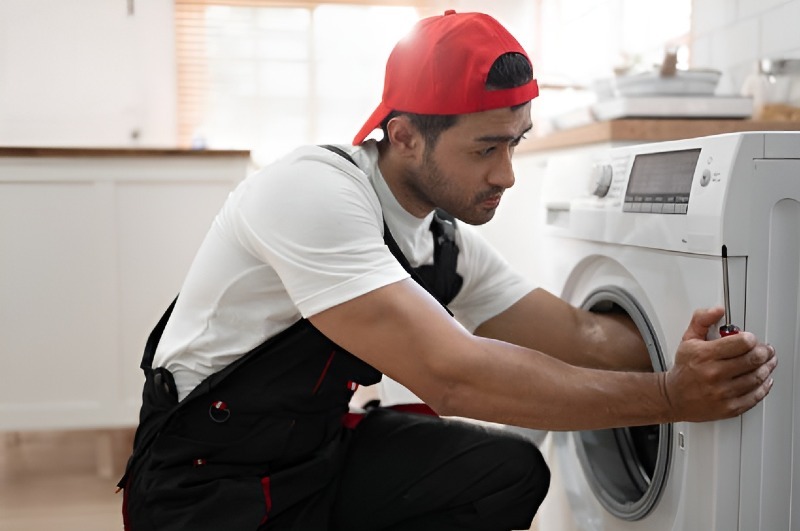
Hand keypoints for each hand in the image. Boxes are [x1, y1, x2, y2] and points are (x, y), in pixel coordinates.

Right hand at [663, 307, 776, 422]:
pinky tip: (764, 380)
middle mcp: (714, 374)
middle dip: (764, 352)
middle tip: (765, 350)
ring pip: (757, 377)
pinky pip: (755, 396)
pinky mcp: (729, 407)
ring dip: (767, 368)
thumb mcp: (688, 339)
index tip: (751, 339)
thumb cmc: (684, 368)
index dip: (751, 339)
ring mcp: (723, 392)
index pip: (741, 343)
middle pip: (753, 359)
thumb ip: (702, 320)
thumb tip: (718, 310)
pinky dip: (764, 387)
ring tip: (767, 362)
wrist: (674, 397)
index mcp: (704, 355)